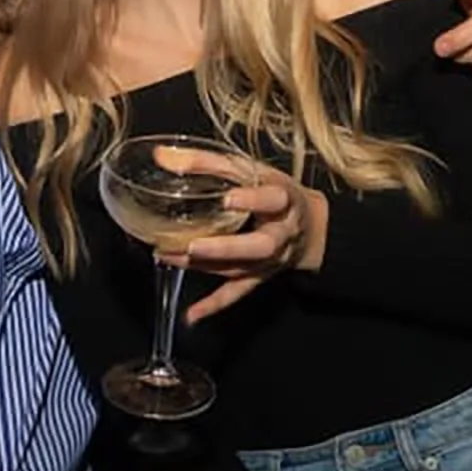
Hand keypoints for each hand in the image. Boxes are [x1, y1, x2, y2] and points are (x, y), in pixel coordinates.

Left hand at [152, 145, 328, 326]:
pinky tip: (192, 314)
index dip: (252, 199)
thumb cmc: (273, 191)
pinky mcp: (261, 277)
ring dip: (206, 265)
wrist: (310, 227)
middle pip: (260, 245)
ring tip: (169, 257)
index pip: (272, 198)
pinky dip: (215, 304)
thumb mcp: (251, 169)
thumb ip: (207, 162)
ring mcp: (272, 260)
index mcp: (283, 200)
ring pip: (242, 268)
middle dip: (227, 247)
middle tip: (194, 245)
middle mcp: (281, 233)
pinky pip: (239, 293)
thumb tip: (161, 156)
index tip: (227, 197)